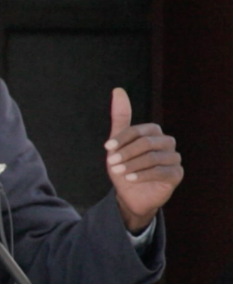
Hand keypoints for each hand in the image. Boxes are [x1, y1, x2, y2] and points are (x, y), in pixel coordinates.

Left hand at [104, 88, 183, 232]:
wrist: (130, 194)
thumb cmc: (123, 165)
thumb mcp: (117, 143)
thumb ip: (120, 117)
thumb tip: (118, 89)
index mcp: (153, 132)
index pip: (138, 130)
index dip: (121, 139)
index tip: (107, 148)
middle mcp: (167, 142)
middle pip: (146, 143)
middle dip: (126, 153)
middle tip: (111, 163)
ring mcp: (174, 158)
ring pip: (153, 158)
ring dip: (132, 165)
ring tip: (119, 172)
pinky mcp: (177, 174)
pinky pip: (160, 172)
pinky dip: (142, 175)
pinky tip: (130, 179)